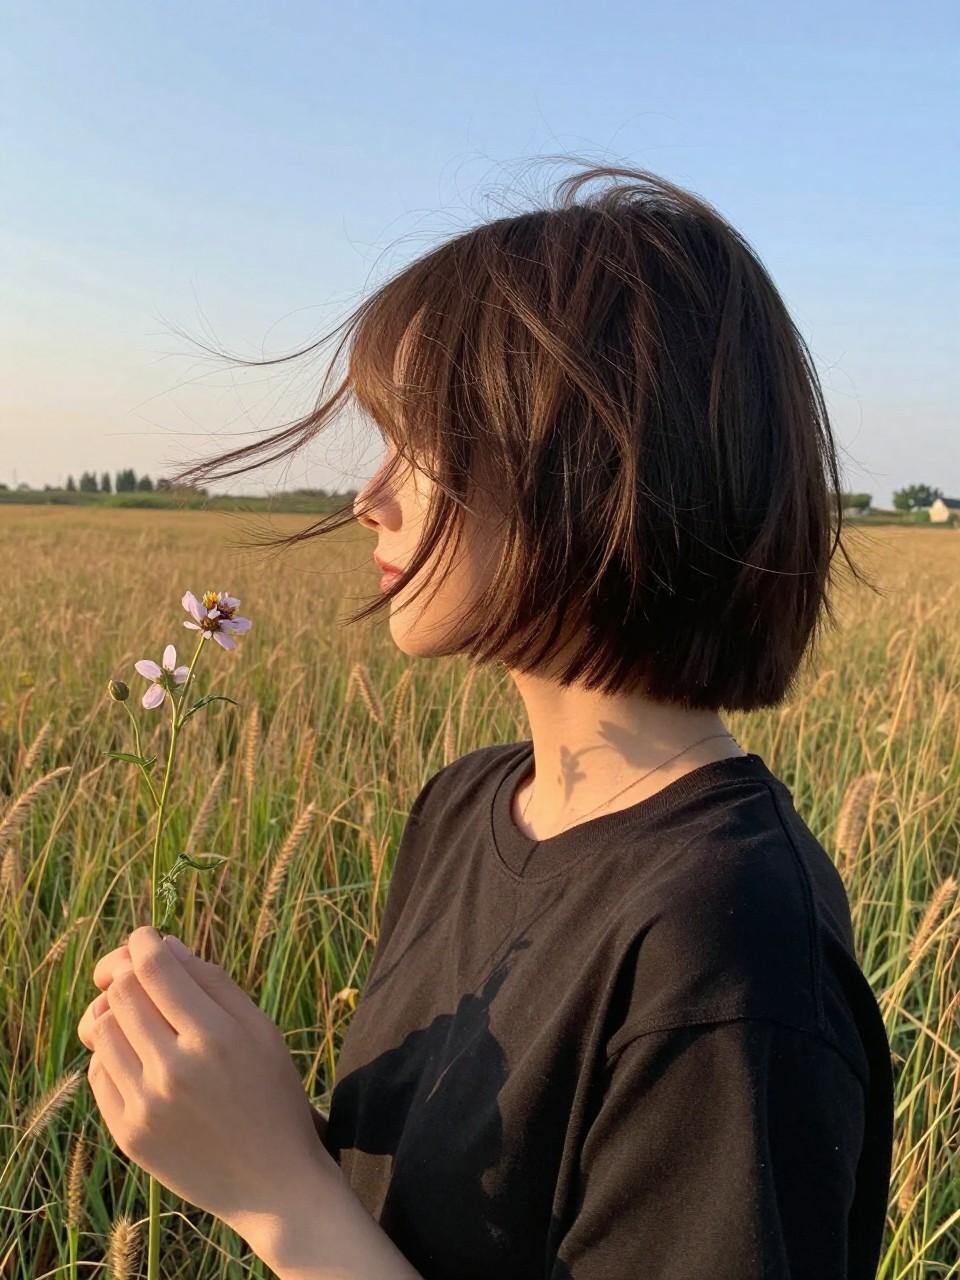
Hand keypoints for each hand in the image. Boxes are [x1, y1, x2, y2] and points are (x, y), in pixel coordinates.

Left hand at [79, 947, 330, 1145]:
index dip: (142, 941)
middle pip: (122, 992)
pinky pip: (98, 1072)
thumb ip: (214, 983)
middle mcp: (176, 1069)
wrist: (273, 1184)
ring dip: (116, 1012)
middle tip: (138, 973)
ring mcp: (147, 1105)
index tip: (146, 938)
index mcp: (216, 1036)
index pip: (154, 967)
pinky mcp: (129, 1134)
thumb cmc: (272, 1094)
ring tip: (141, 1018)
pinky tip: (141, 1059)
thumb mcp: (260, 1029)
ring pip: (102, 1029)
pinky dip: (113, 1055)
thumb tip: (166, 946)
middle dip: (125, 972)